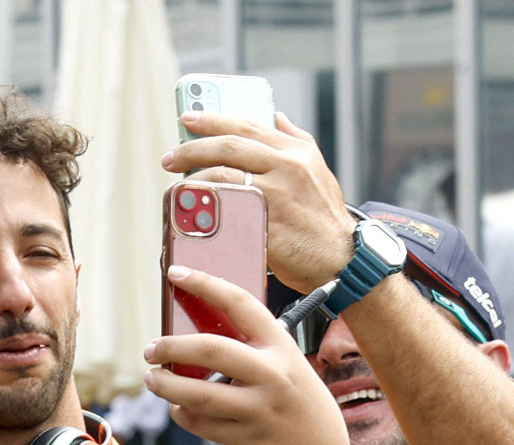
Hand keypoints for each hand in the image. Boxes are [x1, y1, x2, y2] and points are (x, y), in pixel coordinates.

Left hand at [144, 266, 350, 444]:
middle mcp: (273, 375)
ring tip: (152, 378)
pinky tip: (178, 406)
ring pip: (197, 394)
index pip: (240, 303)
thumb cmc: (297, 401)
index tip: (177, 273)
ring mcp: (259, 409)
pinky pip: (199, 423)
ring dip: (165, 385)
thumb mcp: (288, 365)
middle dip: (171, 346)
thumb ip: (252, 349)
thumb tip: (196, 332)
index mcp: (282, 346)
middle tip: (151, 348)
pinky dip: (181, 413)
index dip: (205, 283)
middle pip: (210, 350)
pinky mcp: (245, 438)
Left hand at [162, 111, 354, 292]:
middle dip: (192, 148)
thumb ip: (297, 140)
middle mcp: (287, 167)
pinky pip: (227, 210)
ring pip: (224, 175)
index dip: (212, 120)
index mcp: (296, 152)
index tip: (187, 119)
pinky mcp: (269, 223)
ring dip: (193, 179)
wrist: (342, 259)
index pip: (247, 125)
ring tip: (176, 185)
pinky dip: (206, 206)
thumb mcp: (319, 170)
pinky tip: (190, 208)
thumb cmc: (325, 218)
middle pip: (229, 146)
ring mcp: (278, 195)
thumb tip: (277, 116)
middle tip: (170, 157)